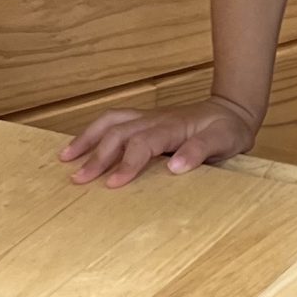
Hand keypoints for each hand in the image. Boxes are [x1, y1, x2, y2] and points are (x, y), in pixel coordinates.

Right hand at [59, 93, 259, 187]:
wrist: (232, 111)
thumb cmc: (227, 130)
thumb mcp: (225, 141)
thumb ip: (201, 151)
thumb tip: (176, 166)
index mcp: (173, 126)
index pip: (143, 143)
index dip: (127, 163)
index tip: (112, 184)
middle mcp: (154, 119)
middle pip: (119, 133)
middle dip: (97, 156)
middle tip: (78, 180)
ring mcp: (146, 118)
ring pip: (110, 122)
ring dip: (87, 139)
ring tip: (65, 158)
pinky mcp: (142, 121)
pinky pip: (112, 121)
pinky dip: (93, 132)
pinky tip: (78, 146)